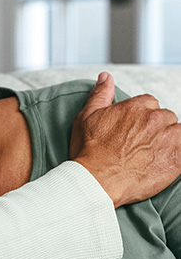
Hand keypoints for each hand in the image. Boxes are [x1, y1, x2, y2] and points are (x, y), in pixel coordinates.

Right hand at [70, 72, 180, 206]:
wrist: (95, 181)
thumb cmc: (88, 152)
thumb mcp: (86, 118)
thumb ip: (100, 95)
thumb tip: (105, 77)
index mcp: (135, 107)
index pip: (149, 104)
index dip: (140, 118)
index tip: (132, 132)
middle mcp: (154, 119)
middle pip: (165, 117)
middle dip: (156, 129)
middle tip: (139, 146)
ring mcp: (168, 138)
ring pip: (177, 132)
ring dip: (168, 140)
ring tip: (151, 155)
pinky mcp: (177, 158)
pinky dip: (177, 153)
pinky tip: (165, 161)